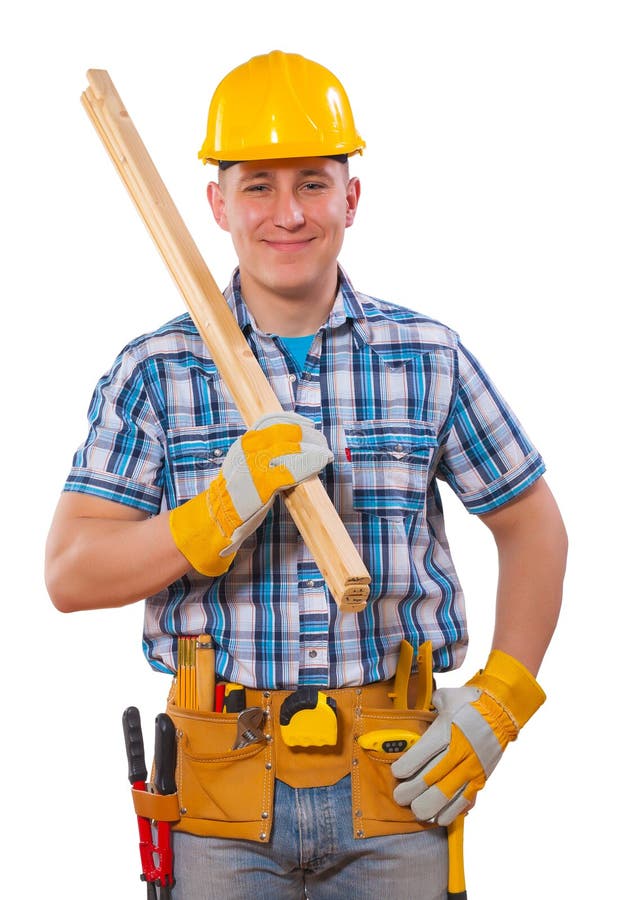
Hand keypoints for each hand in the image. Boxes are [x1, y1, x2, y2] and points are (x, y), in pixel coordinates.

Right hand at [169, 412, 332, 574]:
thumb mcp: (244, 460)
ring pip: (293, 450)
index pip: (274, 421)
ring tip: (325, 454)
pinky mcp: (264, 483)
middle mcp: (251, 449)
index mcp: (246, 441)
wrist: (220, 512)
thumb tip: (287, 443)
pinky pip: (293, 470)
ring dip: (314, 451)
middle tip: (322, 441)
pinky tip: (318, 464)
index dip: (295, 422)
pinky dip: (309, 465)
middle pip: (287, 434)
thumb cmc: (237, 488)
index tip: (309, 425)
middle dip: (309, 436)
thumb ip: (261, 449)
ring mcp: (257, 465)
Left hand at [391, 650, 544, 824]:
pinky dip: (453, 811)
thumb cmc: (470, 702)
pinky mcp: (481, 777)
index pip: (422, 754)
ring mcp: (471, 767)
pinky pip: (466, 799)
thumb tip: (417, 708)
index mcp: (447, 731)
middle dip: (412, 792)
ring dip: (430, 806)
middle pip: (432, 779)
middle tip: (399, 798)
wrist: (502, 710)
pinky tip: (440, 818)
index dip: (406, 767)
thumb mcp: (446, 697)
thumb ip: (429, 705)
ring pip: (448, 794)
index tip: (396, 774)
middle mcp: (459, 752)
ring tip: (417, 811)